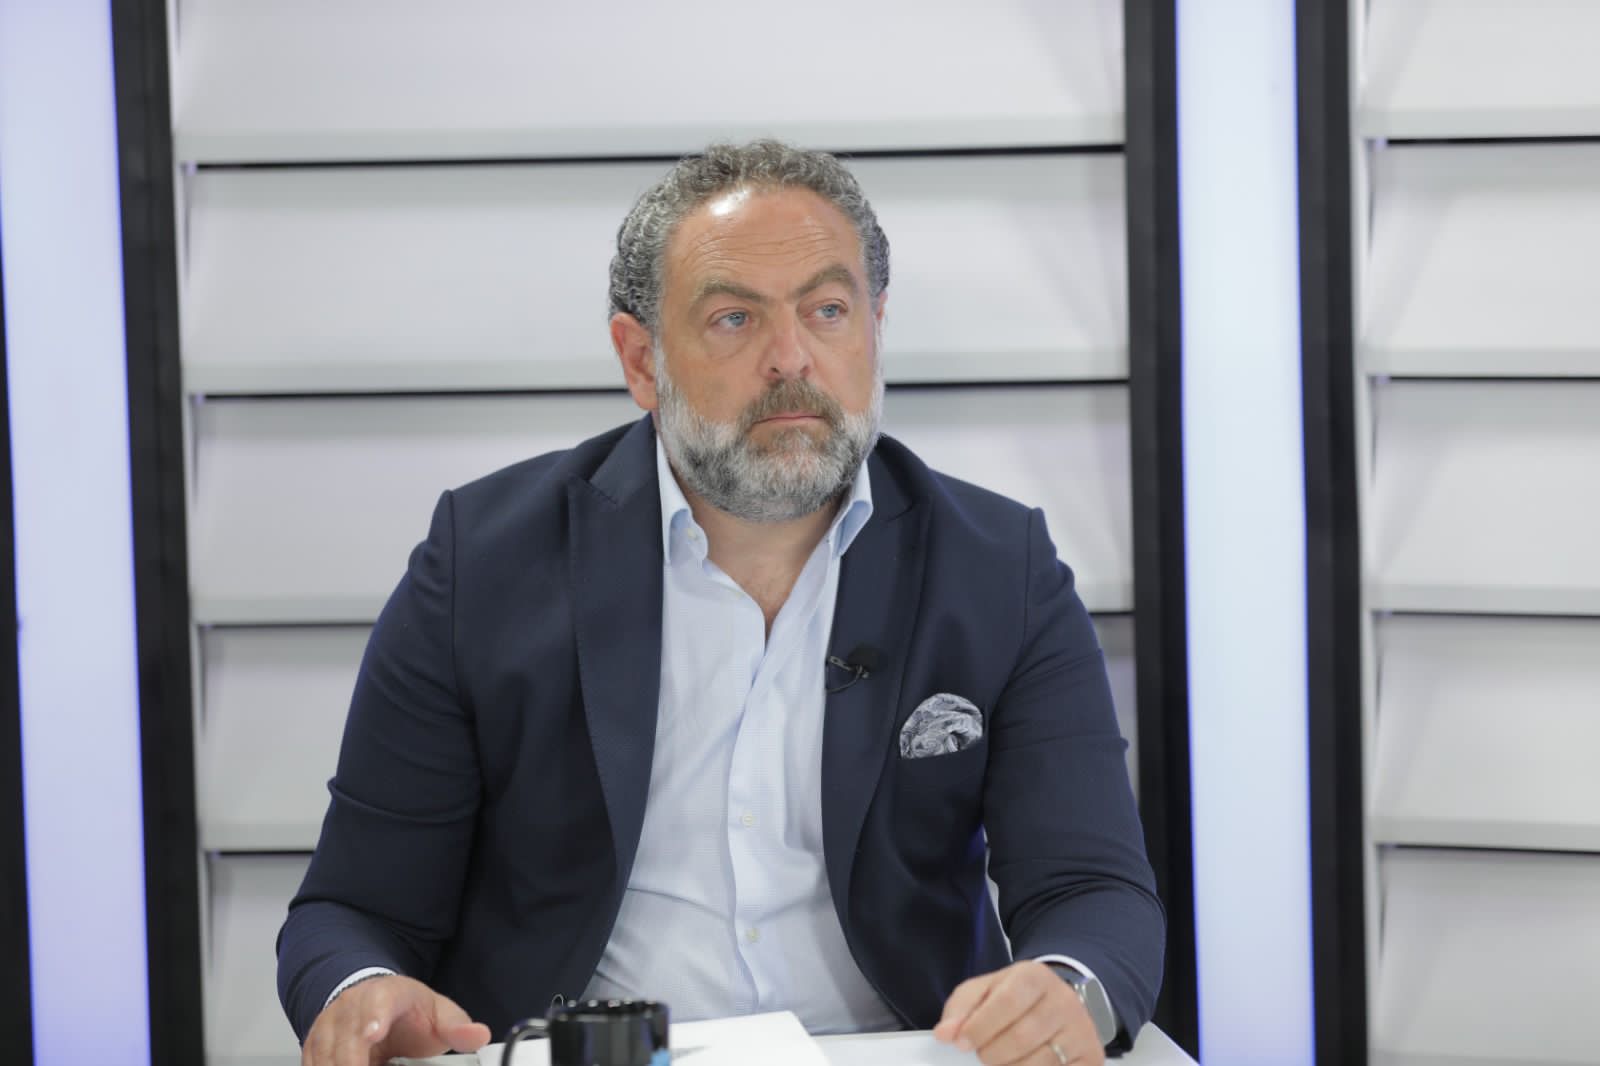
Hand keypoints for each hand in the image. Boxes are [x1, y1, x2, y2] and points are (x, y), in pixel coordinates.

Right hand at [300, 974, 490, 1065]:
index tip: (373, 1034)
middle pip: (346, 1040)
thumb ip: (458, 1028)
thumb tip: (480, 1035)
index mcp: (384, 994)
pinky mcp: (314, 1047)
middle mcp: (350, 1008)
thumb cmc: (406, 1009)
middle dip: (355, 1063)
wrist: (372, 1000)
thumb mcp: (438, 1013)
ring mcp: (328, 1027)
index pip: (377, 1004)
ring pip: (325, 1057)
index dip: (373, 1019)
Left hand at [933, 960, 1103, 1064]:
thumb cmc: (1016, 998)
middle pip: (1021, 1037)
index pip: (1006, 1003)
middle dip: (992, 1053)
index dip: (980, 1027)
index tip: (962, 1043)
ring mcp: (1081, 1030)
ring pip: (1040, 1062)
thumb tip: (945, 1034)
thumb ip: (961, 1008)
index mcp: (1035, 977)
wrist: (1059, 1001)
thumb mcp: (986, 990)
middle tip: (982, 1056)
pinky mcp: (1091, 1057)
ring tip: (1000, 1062)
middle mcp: (1063, 1001)